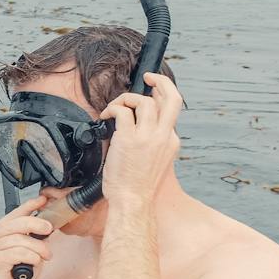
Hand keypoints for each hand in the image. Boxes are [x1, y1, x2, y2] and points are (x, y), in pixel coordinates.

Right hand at [0, 194, 52, 278]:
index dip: (29, 205)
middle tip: (50, 229)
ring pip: (20, 239)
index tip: (43, 200)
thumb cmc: (15, 274)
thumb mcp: (27, 250)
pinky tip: (34, 262)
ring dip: (38, 247)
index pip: (14, 214)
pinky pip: (18, 252)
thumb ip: (30, 236)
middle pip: (17, 223)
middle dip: (37, 223)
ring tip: (46, 256)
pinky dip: (31, 257)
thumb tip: (46, 222)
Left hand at [99, 71, 181, 205]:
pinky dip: (112, 108)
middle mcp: (164, 136)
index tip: (148, 95)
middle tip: (149, 76)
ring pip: (144, 101)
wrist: (132, 201)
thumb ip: (151, 142)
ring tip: (114, 107)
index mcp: (171, 142)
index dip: (158, 99)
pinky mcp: (129, 139)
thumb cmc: (136, 185)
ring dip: (126, 98)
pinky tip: (105, 116)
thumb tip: (136, 125)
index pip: (170, 111)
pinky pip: (122, 111)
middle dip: (162, 82)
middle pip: (173, 98)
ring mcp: (148, 137)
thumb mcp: (154, 161)